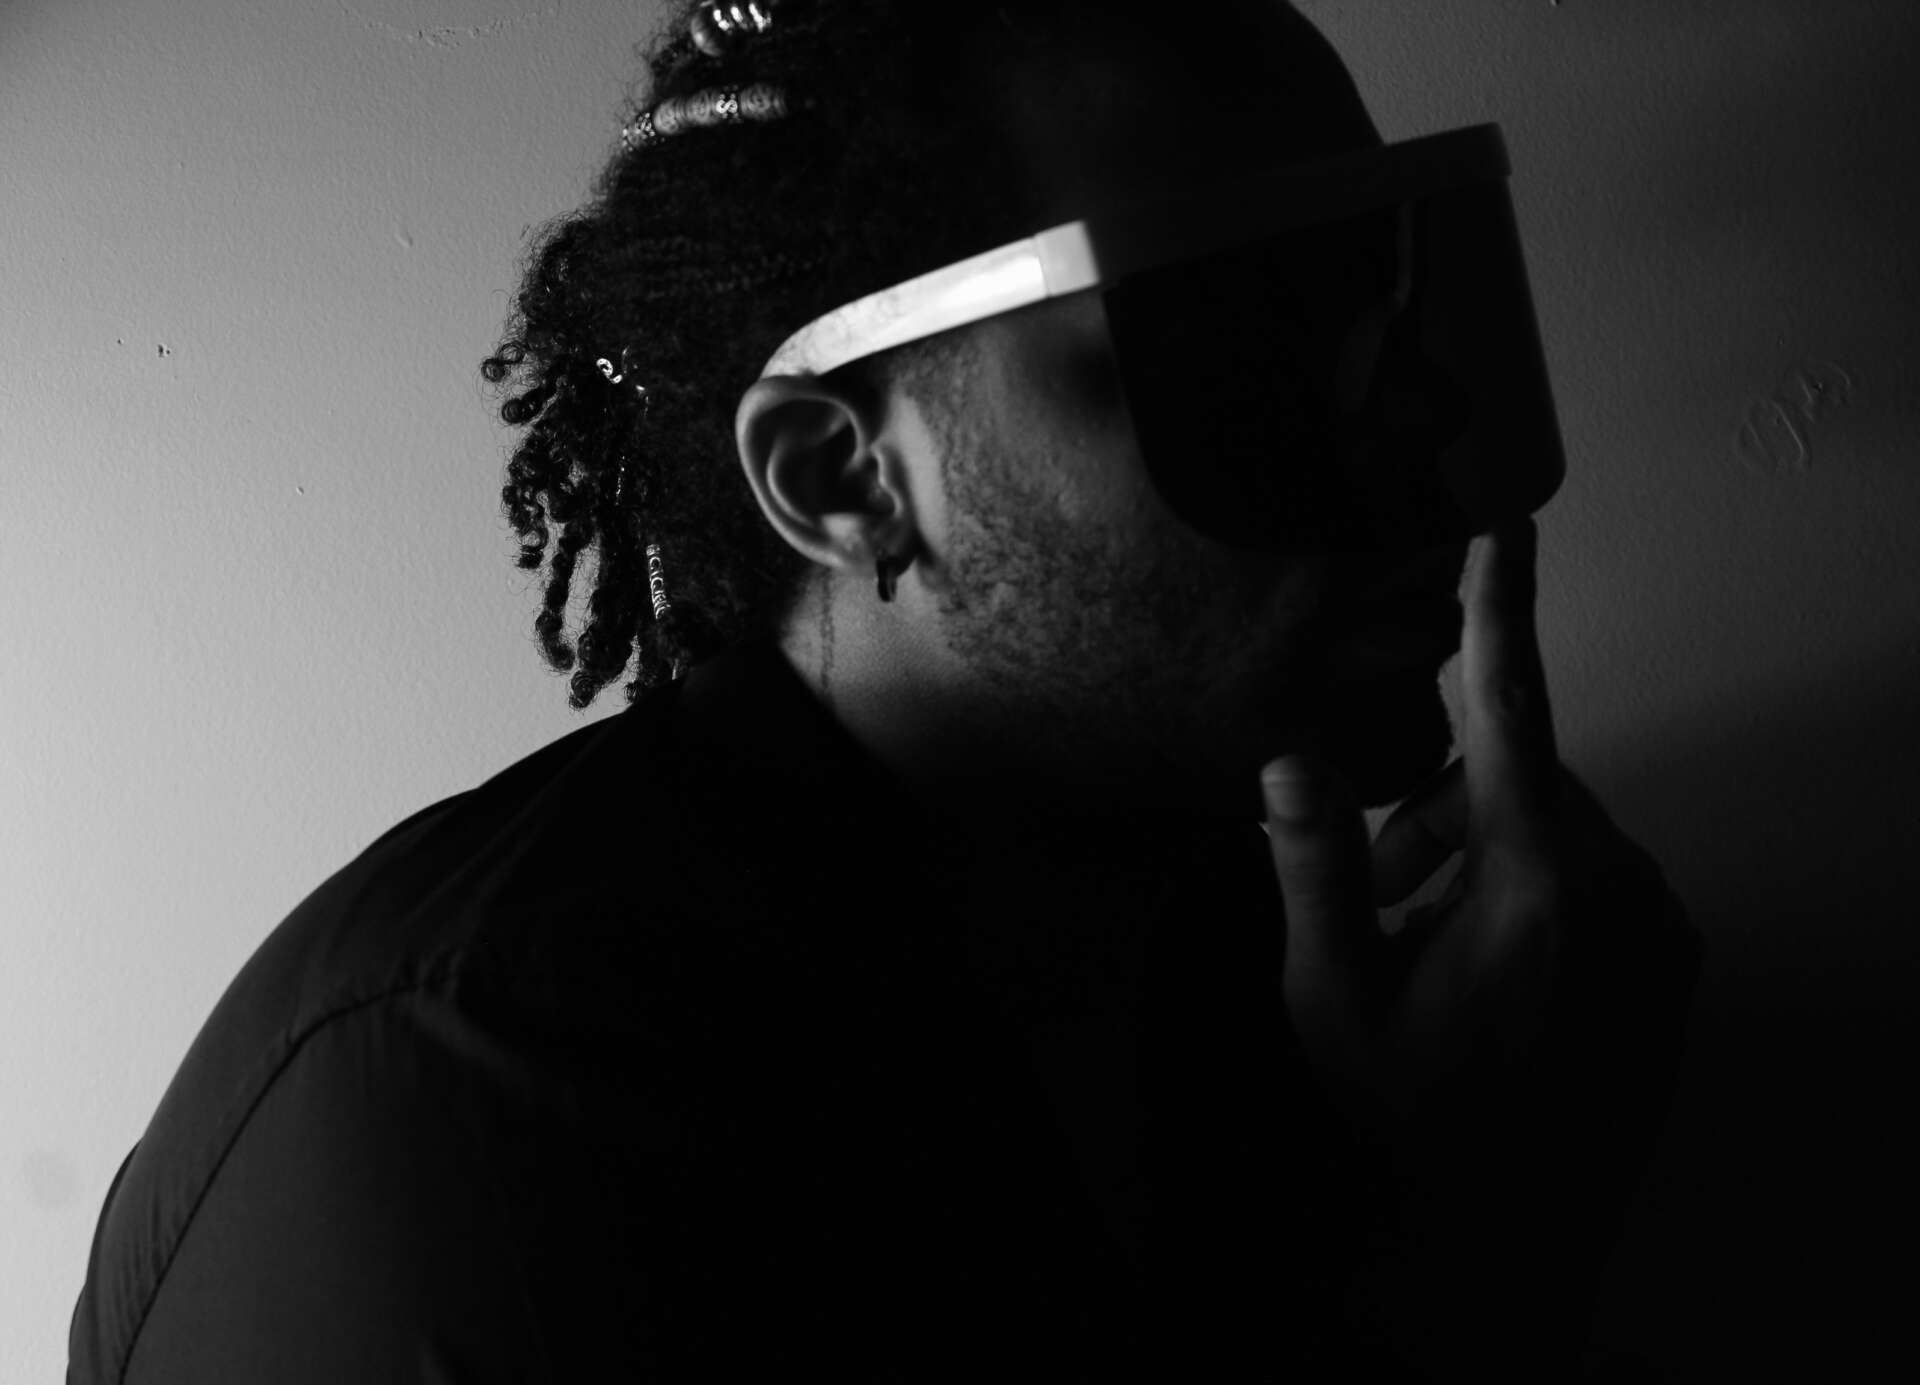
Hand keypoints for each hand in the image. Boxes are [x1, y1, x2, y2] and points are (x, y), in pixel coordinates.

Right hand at [1261, 517, 1705, 1371]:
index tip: (1504, 520)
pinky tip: (1490, 972)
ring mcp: (1658, 925)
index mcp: (1533, 887)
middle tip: (1382, 899)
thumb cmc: (1411, 1114)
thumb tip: (1289, 758)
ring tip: (1430, 951)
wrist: (1505, 1234)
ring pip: (1550, 831)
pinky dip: (1531, 894)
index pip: (1509, 714)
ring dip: (1480, 860)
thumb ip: (1313, 866)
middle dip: (1437, 816)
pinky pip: (1591, 877)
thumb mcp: (1331, 996)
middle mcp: (1615, 888)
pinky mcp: (1674, 958)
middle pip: (1513, 783)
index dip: (1499, 610)